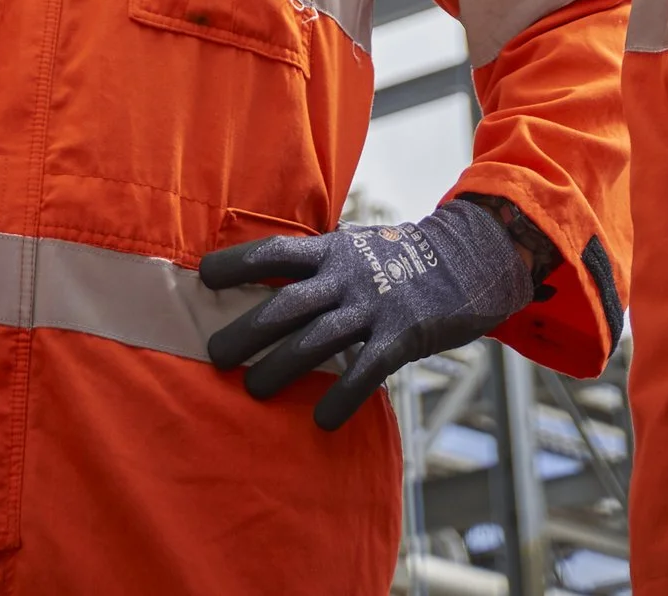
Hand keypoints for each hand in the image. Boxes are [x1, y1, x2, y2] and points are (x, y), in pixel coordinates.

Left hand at [200, 199, 529, 428]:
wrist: (465, 260)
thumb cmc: (398, 259)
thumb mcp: (354, 247)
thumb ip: (318, 264)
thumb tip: (267, 278)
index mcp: (331, 250)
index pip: (274, 252)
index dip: (238, 264)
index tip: (202, 278)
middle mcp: (346, 275)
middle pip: (287, 303)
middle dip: (248, 329)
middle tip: (214, 354)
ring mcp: (373, 305)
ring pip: (318, 339)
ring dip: (283, 366)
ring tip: (254, 389)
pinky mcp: (401, 336)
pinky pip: (366, 369)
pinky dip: (342, 395)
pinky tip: (321, 419)